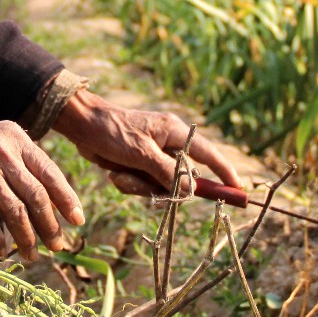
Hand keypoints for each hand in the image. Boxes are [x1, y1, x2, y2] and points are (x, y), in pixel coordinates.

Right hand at [0, 106, 84, 259]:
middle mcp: (3, 151)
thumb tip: (39, 195)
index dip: (67, 198)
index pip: (50, 172)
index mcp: (15, 138)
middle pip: (37, 196)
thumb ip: (15, 159)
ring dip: (27, 238)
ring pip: (16, 211)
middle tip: (58, 246)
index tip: (78, 220)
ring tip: (32, 256)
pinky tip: (1, 253)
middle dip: (51, 225)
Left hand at [50, 88, 242, 197]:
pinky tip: (114, 172)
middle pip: (181, 178)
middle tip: (141, 182)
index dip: (224, 172)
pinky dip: (129, 184)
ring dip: (139, 186)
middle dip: (161, 187)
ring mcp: (154, 155)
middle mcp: (169, 143)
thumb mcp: (140, 154)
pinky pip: (144, 185)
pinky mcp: (140, 164)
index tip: (238, 189)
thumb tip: (191, 190)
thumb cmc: (111, 131)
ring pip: (160, 185)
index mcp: (175, 132)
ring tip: (119, 173)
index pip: (209, 154)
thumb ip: (168, 172)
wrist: (80, 126)